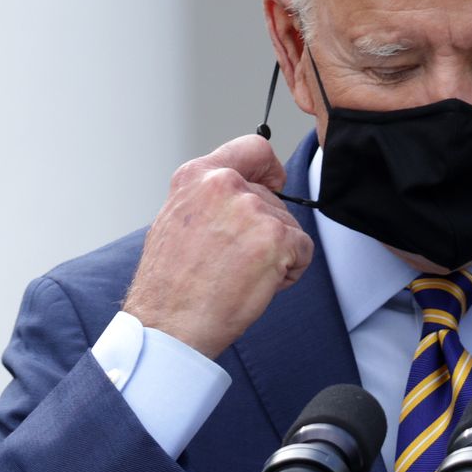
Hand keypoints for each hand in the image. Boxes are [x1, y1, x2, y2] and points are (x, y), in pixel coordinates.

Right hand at [122, 134, 312, 358]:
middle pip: (272, 199)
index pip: (251, 148)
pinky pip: (303, 250)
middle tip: (233, 261)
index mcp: (196, 177)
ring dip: (275, 254)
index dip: (268, 167)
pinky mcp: (275, 237)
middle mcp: (223, 184)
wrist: (169, 324)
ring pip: (288, 226)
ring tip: (237, 275)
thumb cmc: (168, 286)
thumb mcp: (175, 222)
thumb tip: (239, 196)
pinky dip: (289, 272)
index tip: (273, 182)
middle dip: (264, 230)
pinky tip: (256, 285)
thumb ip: (208, 200)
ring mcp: (251, 209)